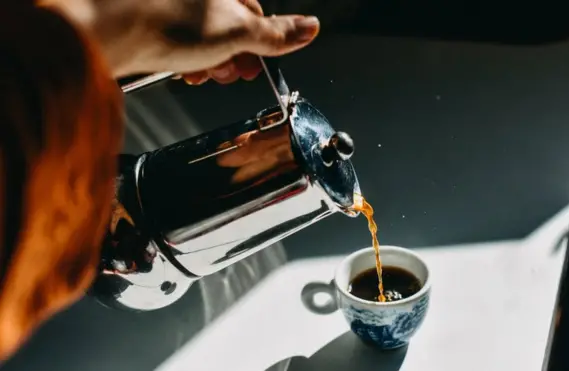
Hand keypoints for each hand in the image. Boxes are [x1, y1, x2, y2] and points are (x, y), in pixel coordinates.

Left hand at [43, 0, 319, 82]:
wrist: (107, 32)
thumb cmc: (167, 22)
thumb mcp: (237, 31)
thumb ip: (275, 34)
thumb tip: (310, 28)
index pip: (254, 12)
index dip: (257, 45)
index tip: (251, 67)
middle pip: (227, 25)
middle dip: (231, 56)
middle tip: (227, 73)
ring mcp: (173, 6)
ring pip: (202, 35)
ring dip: (208, 62)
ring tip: (201, 74)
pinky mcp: (150, 20)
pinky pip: (177, 40)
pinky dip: (183, 59)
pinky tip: (181, 71)